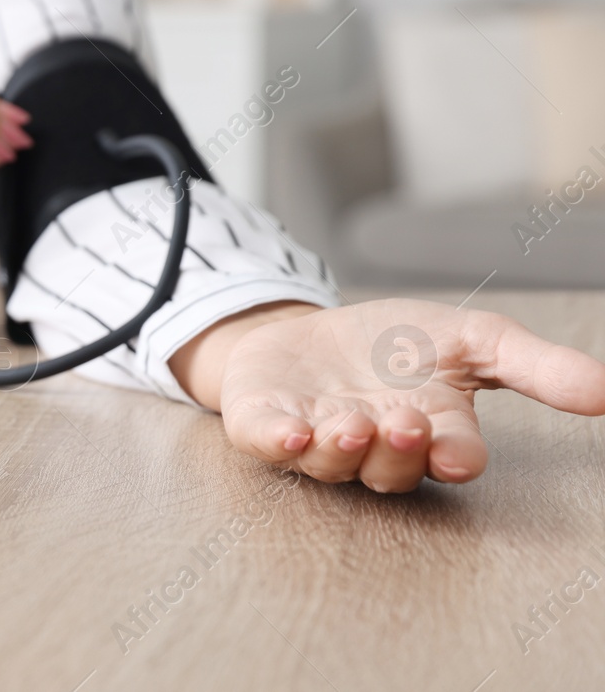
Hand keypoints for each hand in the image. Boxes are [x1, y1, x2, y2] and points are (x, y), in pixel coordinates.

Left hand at [172, 298, 604, 491]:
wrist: (308, 333)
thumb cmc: (394, 345)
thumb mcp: (470, 338)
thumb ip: (533, 365)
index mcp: (432, 430)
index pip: (453, 458)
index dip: (454, 458)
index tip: (455, 450)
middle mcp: (377, 446)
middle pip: (393, 467)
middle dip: (398, 450)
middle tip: (403, 424)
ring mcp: (319, 441)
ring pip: (333, 463)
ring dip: (343, 447)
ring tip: (351, 423)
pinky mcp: (265, 427)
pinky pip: (269, 446)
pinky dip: (278, 442)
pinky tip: (291, 431)